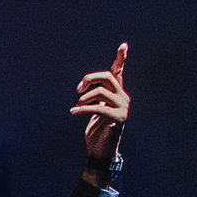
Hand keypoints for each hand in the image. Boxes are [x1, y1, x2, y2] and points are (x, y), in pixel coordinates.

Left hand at [74, 43, 130, 162]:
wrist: (100, 151)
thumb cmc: (97, 131)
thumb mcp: (96, 110)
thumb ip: (96, 97)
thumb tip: (86, 86)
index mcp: (117, 93)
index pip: (119, 73)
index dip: (121, 59)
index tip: (123, 45)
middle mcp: (123, 98)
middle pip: (107, 76)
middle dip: (89, 79)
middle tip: (77, 90)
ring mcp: (123, 108)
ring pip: (102, 91)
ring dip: (84, 98)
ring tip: (77, 106)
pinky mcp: (118, 118)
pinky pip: (98, 108)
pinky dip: (83, 108)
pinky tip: (73, 112)